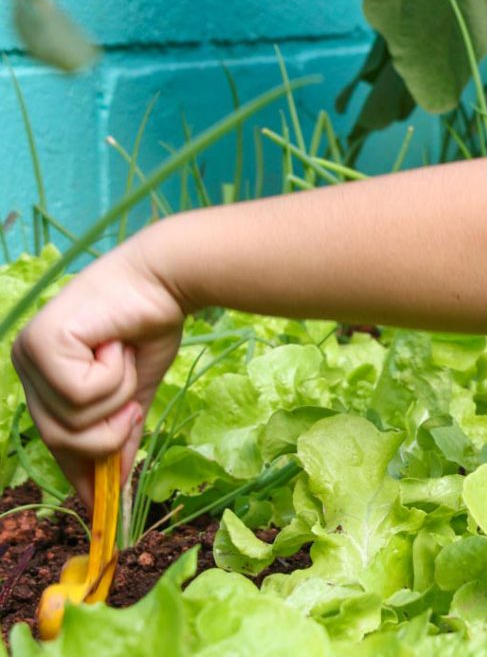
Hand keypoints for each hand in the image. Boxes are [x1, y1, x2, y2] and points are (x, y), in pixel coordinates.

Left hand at [10, 230, 186, 505]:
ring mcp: (28, 353)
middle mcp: (25, 364)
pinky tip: (114, 343)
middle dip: (107, 430)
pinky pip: (81, 393)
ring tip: (123, 356)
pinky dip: (112, 375)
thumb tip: (116, 489)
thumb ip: (121, 434)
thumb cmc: (149, 325)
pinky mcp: (43, 343)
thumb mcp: (134, 392)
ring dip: (116, 394)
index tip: (101, 502)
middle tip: (132, 403)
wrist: (165, 279)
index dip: (79, 469)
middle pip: (60, 438)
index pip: (53, 439)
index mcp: (42, 375)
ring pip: (73, 419)